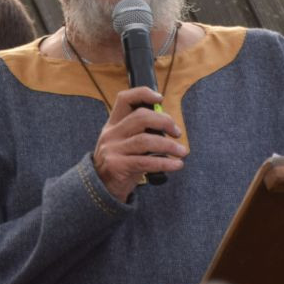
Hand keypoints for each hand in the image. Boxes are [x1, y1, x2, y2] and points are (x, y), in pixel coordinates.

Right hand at [93, 86, 186, 201]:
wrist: (101, 189)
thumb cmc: (121, 163)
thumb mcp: (125, 143)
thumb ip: (141, 131)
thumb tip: (168, 124)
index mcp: (113, 124)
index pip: (124, 99)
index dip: (143, 94)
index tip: (160, 98)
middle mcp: (111, 134)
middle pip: (141, 117)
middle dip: (164, 122)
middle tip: (177, 132)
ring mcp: (112, 150)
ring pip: (146, 140)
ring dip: (169, 146)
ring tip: (182, 152)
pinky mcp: (117, 166)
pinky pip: (146, 161)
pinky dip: (165, 162)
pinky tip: (176, 165)